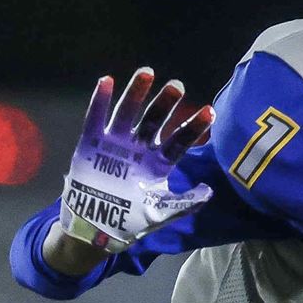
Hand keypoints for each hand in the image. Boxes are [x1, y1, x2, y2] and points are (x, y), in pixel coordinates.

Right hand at [59, 67, 214, 252]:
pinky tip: (107, 81)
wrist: (98, 229)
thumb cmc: (132, 220)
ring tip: (147, 73)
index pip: (181, 140)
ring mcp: (116, 143)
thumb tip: (209, 192)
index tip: (210, 112)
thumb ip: (186, 202)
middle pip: (155, 120)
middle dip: (166, 103)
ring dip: (136, 93)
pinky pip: (95, 119)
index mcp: (160, 162)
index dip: (194, 126)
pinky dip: (99, 100)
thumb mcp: (162, 212)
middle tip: (178, 86)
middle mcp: (140, 148)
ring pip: (128, 113)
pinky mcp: (92, 144)